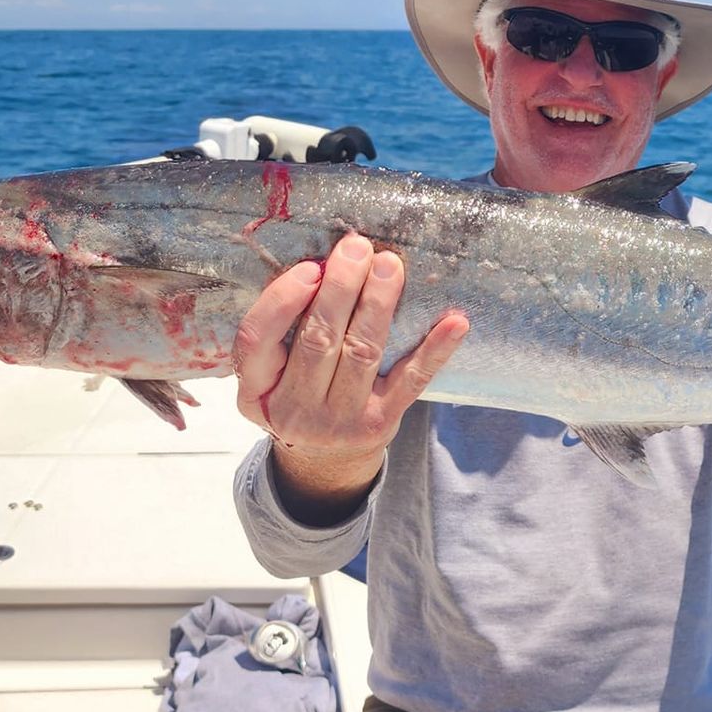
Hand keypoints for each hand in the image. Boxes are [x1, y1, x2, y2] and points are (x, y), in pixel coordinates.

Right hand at [232, 233, 467, 485]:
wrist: (325, 464)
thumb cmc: (297, 397)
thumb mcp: (268, 378)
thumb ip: (280, 333)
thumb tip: (320, 264)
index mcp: (256, 391)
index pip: (257, 340)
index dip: (282, 301)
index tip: (310, 268)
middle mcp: (294, 411)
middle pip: (318, 340)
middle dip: (340, 289)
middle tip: (357, 247)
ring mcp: (340, 420)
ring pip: (362, 352)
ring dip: (378, 304)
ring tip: (389, 265)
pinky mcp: (381, 422)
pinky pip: (411, 380)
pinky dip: (435, 349)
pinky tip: (455, 322)